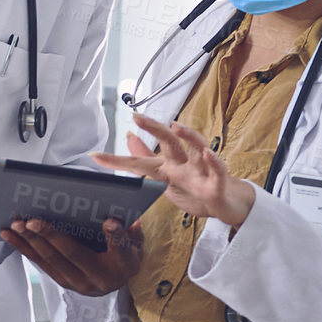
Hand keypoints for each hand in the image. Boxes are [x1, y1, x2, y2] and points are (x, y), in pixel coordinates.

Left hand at [1, 217, 141, 295]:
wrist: (117, 281)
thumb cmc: (125, 255)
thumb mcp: (136, 243)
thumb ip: (131, 232)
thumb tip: (123, 219)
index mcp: (125, 266)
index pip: (121, 249)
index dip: (116, 236)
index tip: (110, 222)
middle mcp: (100, 279)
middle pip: (73, 254)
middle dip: (50, 236)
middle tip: (32, 221)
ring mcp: (80, 283)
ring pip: (51, 260)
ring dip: (30, 242)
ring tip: (15, 226)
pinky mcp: (65, 283)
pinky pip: (42, 264)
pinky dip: (25, 249)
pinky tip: (12, 236)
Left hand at [92, 112, 255, 229]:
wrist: (227, 204)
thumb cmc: (197, 188)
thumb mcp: (167, 179)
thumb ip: (147, 161)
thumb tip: (129, 139)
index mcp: (169, 166)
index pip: (140, 160)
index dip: (117, 160)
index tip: (94, 156)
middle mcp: (184, 164)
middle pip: (170, 142)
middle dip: (154, 129)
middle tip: (138, 117)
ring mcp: (202, 172)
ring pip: (197, 149)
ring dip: (189, 136)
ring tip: (176, 125)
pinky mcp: (218, 184)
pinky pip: (218, 171)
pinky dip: (214, 162)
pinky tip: (207, 153)